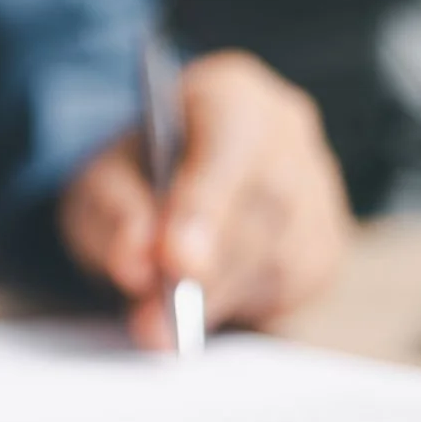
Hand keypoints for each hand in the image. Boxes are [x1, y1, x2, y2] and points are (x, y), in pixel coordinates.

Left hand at [59, 51, 352, 348]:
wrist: (157, 189)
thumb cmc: (130, 178)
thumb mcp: (96, 186)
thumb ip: (112, 216)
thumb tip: (136, 265)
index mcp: (230, 93)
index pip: (231, 139)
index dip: (205, 203)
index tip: (174, 261)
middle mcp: (287, 132)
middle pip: (266, 204)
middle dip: (210, 269)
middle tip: (155, 321)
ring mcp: (317, 188)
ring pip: (284, 252)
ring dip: (221, 297)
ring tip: (161, 328)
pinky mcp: (325, 244)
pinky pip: (295, 285)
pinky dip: (242, 307)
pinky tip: (199, 313)